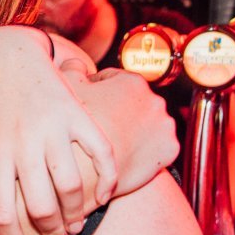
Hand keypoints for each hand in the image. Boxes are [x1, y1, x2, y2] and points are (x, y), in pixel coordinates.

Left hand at [0, 27, 117, 234]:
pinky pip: (100, 152)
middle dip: (48, 234)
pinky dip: (106, 179)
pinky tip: (103, 196)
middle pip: (40, 207)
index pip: (1, 213)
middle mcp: (24, 141)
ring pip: (72, 186)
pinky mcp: (78, 113)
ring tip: (74, 225)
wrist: (4, 50)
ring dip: (76, 214)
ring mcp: (54, 126)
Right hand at [65, 67, 178, 195]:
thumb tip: (76, 62)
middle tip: (100, 124)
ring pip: (147, 122)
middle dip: (119, 109)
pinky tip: (128, 152)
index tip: (89, 103)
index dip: (97, 90)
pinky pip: (158, 145)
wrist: (85, 172)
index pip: (114, 79)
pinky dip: (147, 148)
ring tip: (114, 140)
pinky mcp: (170, 150)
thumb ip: (72, 68)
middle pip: (133, 101)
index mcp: (132, 82)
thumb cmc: (72, 130)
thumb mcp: (65, 90)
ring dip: (134, 127)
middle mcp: (155, 101)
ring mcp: (165, 126)